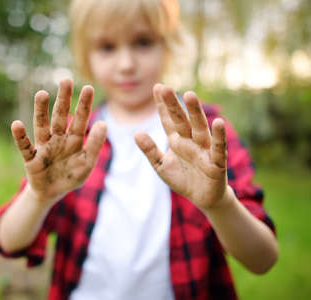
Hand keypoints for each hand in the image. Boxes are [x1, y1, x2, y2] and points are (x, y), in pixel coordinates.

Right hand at [11, 79, 106, 204]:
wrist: (51, 193)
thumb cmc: (70, 177)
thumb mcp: (86, 164)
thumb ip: (94, 146)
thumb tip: (103, 123)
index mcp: (73, 139)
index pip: (80, 119)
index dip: (84, 104)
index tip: (88, 88)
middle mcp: (58, 138)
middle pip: (60, 116)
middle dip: (63, 99)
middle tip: (65, 80)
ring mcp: (43, 146)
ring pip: (41, 125)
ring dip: (41, 110)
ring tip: (42, 94)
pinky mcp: (30, 158)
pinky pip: (25, 146)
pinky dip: (20, 136)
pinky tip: (17, 124)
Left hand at [135, 84, 228, 210]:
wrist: (203, 198)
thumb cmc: (183, 179)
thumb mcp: (161, 166)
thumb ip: (150, 151)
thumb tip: (136, 133)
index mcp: (177, 140)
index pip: (168, 119)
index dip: (162, 105)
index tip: (157, 87)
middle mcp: (191, 140)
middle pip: (181, 120)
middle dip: (173, 104)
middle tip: (165, 87)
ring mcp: (204, 149)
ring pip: (199, 128)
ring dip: (195, 112)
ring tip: (189, 95)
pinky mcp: (216, 163)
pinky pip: (218, 148)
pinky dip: (218, 136)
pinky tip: (218, 122)